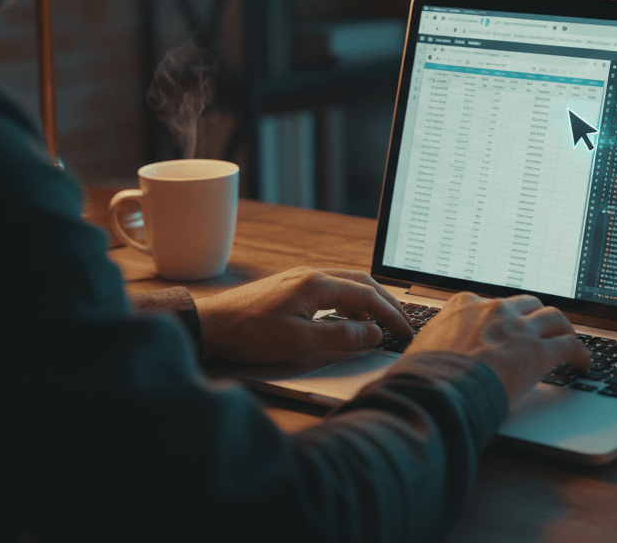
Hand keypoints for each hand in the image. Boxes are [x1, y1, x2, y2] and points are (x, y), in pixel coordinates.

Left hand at [195, 267, 412, 363]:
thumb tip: (374, 333)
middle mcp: (312, 274)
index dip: (392, 316)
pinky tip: (346, 320)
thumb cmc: (250, 334)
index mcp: (318, 284)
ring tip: (380, 325)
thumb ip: (342, 337)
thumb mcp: (300, 342)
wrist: (210, 324)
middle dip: (386, 304)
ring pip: (346, 284)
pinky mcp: (290, 286)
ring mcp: (300, 278)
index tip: (406, 333)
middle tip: (403, 324)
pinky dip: (348, 303)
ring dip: (368, 302)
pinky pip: (331, 289)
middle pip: (362, 283)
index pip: (369, 297)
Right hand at [405, 292, 590, 402]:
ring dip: (563, 328)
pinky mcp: (537, 352)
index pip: (493, 303)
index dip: (504, 316)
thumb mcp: (424, 347)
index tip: (508, 325)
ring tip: (568, 340)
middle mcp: (494, 309)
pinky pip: (569, 346)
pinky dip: (580, 353)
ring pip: (554, 317)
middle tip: (542, 330)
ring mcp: (518, 328)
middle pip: (528, 304)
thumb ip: (437, 342)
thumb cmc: (424, 376)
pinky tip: (583, 363)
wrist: (437, 391)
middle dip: (536, 316)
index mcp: (465, 304)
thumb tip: (431, 355)